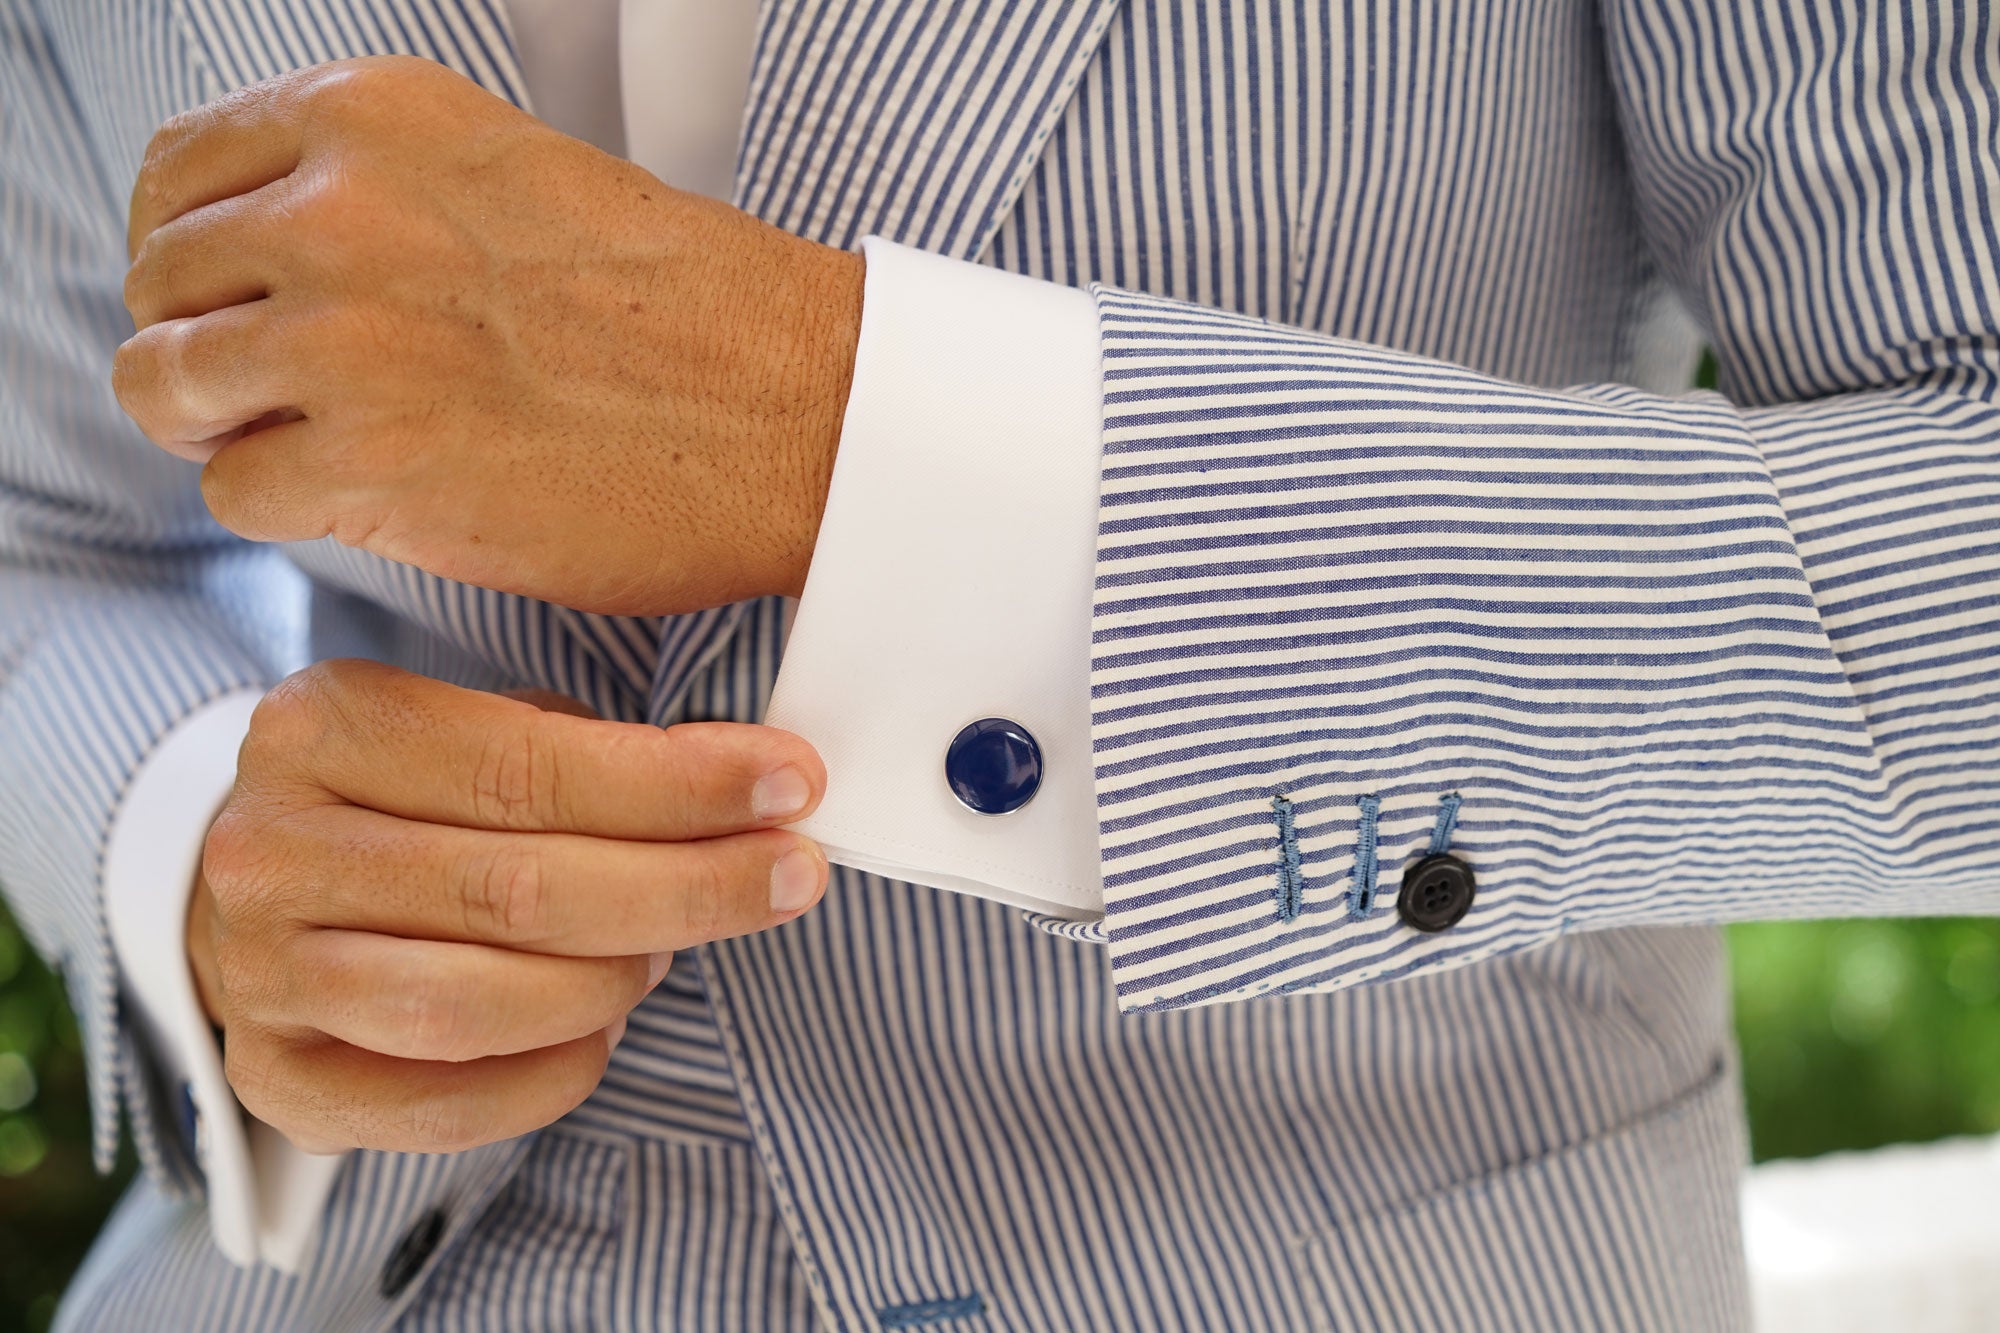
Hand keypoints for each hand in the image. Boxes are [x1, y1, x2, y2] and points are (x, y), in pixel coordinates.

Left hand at [114, 55, 863, 614]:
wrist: (801, 409)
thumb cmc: (693, 310)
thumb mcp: (517, 177)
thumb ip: (382, 197)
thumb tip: (279, 264)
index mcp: (377, 117)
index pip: (181, 174)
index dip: (193, 255)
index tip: (232, 305)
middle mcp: (340, 211)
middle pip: (160, 285)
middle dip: (208, 348)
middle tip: (285, 398)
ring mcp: (345, 339)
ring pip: (165, 387)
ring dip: (229, 430)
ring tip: (322, 451)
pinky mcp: (371, 464)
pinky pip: (235, 493)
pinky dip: (289, 508)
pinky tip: (374, 499)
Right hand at [182, 659, 827, 1154]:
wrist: (258, 886)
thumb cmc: (408, 798)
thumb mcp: (476, 728)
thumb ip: (592, 751)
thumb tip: (755, 783)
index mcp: (325, 727)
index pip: (529, 767)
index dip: (679, 785)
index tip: (792, 785)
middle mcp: (272, 849)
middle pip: (519, 890)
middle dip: (687, 887)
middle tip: (790, 877)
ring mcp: (261, 974)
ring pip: (480, 1006)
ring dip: (614, 981)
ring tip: (670, 950)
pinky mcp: (276, 1080)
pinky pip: (447, 1107)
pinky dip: (557, 1073)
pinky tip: (605, 1029)